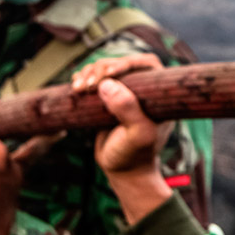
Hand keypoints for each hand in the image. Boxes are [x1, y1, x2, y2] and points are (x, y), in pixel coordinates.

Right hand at [82, 54, 174, 224]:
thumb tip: (108, 84)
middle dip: (101, 69)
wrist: (123, 171)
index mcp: (158, 93)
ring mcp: (123, 92)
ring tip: (79, 89)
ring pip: (104, 69)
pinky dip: (82, 80)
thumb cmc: (135, 155)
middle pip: (120, 63)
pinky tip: (76, 87)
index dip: (126, 63)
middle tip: (89, 86)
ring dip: (88, 74)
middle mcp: (141, 89)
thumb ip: (127, 110)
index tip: (108, 74)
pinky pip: (93, 79)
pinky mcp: (107, 98)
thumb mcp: (137, 135)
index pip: (146, 64)